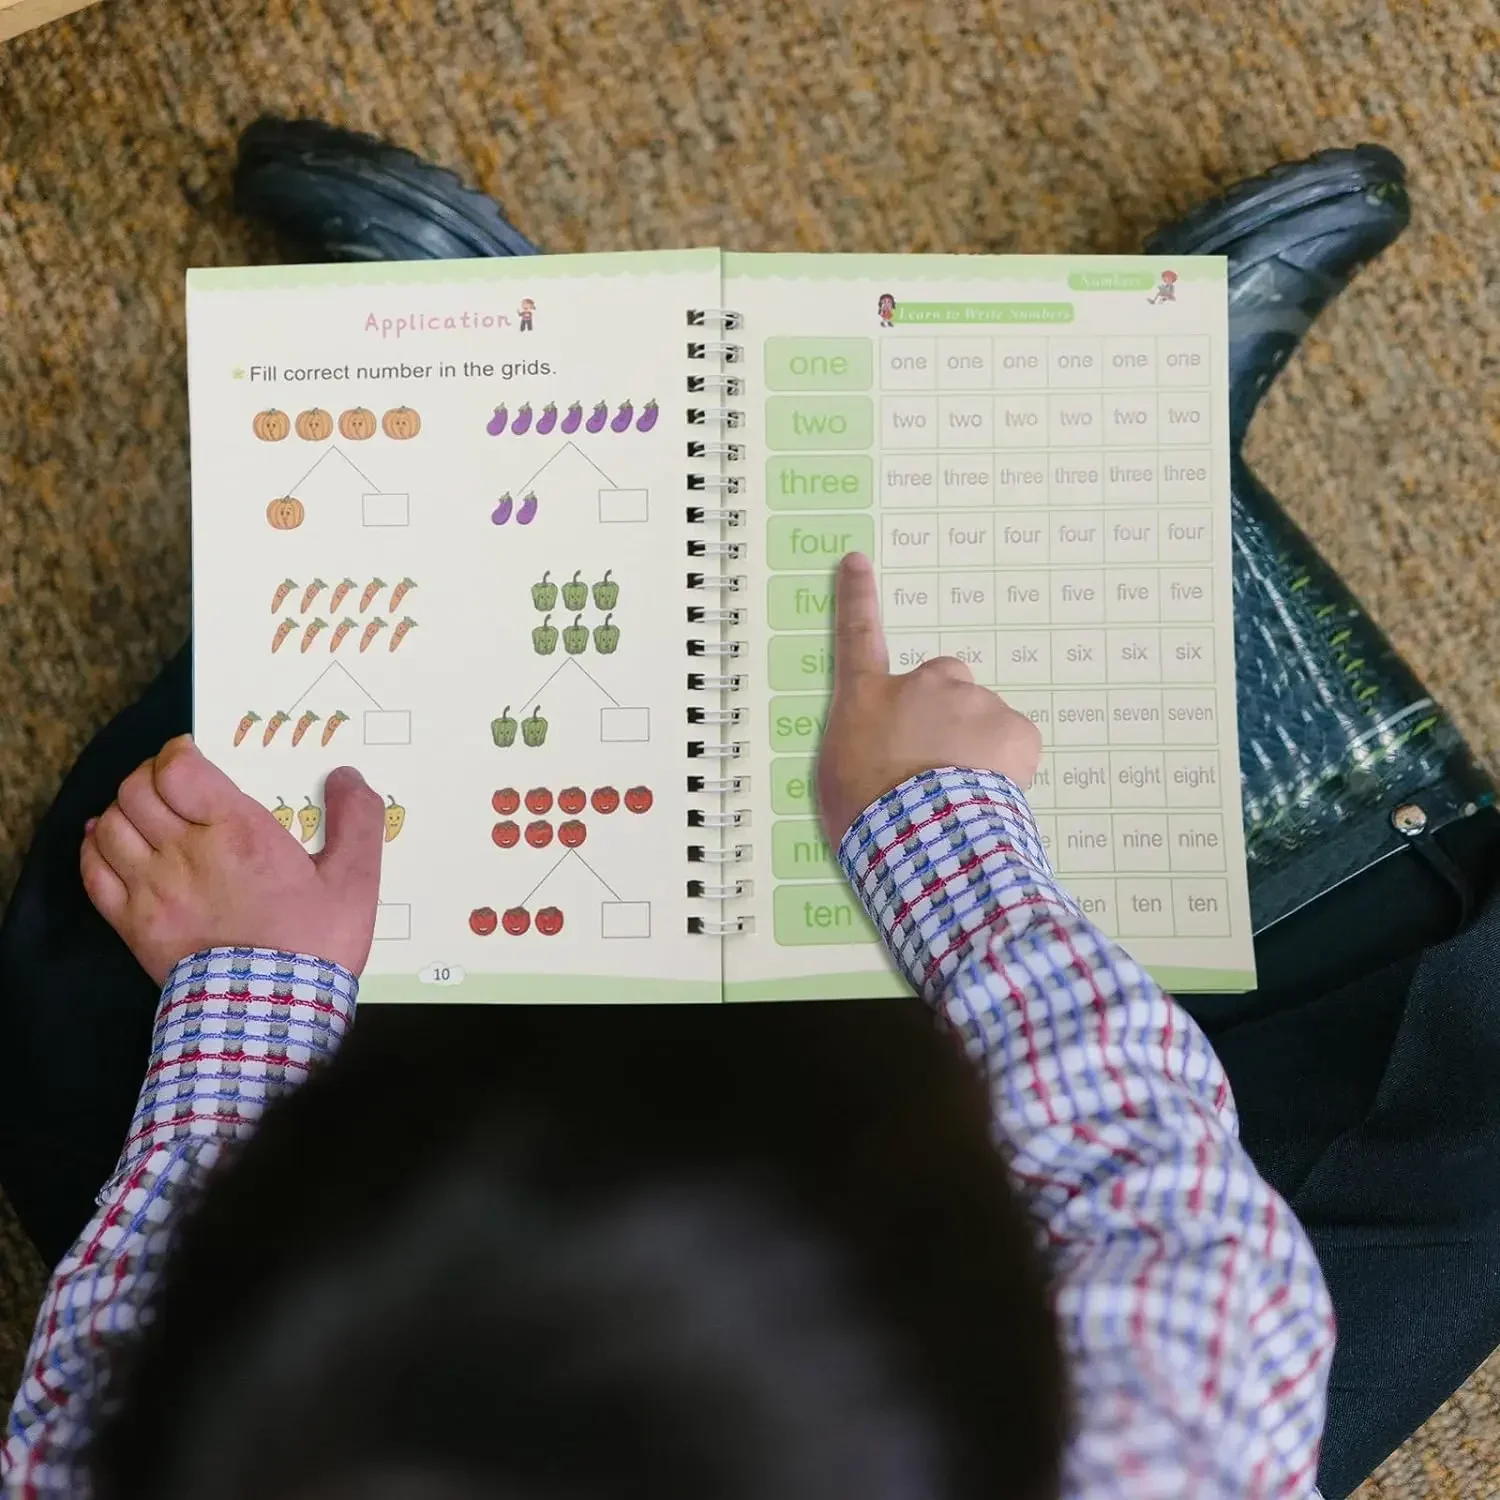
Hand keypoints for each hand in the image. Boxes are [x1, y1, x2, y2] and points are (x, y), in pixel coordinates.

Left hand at [80, 735, 385, 985]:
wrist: (272, 1015)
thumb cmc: (314, 946)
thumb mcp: (355, 880)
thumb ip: (356, 820)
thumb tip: (348, 776)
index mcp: (237, 831)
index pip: (178, 768)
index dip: (179, 753)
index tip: (195, 757)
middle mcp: (184, 852)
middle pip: (137, 789)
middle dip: (152, 776)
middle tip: (176, 785)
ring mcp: (151, 889)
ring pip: (110, 823)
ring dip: (125, 809)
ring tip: (148, 814)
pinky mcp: (132, 923)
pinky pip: (92, 870)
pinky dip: (95, 848)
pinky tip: (111, 843)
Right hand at [816, 553, 1042, 846]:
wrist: (918, 835)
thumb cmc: (865, 814)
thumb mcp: (839, 777)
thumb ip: (861, 748)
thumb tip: (880, 756)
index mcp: (869, 697)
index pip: (859, 634)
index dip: (858, 596)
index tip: (857, 561)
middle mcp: (922, 685)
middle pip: (943, 679)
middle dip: (944, 709)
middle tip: (937, 758)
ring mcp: (972, 702)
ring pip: (982, 717)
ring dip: (976, 746)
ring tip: (960, 794)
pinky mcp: (1015, 729)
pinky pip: (1015, 744)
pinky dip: (1008, 767)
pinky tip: (990, 796)